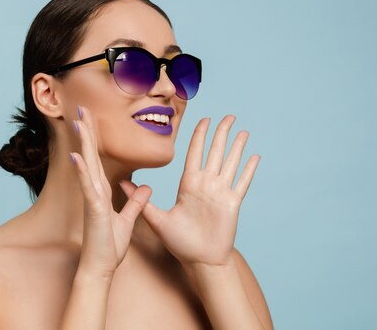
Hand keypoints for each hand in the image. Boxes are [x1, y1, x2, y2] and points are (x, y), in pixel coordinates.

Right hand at [70, 105, 152, 278]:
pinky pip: (88, 187)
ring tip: (78, 122)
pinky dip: (82, 171)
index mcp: (102, 191)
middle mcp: (94, 191)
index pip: (98, 159)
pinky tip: (77, 156)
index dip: (95, 138)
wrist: (101, 268)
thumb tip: (146, 187)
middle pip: (90, 155)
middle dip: (87, 131)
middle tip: (82, 108)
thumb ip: (136, 202)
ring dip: (82, 143)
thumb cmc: (110, 247)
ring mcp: (92, 199)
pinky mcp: (94, 209)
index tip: (92, 119)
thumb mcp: (128, 219)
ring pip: (86, 165)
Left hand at [120, 115, 259, 267]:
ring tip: (243, 131)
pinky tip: (255, 156)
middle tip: (228, 116)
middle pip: (215, 152)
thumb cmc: (179, 242)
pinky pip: (242, 182)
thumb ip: (142, 201)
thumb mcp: (157, 220)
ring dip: (237, 146)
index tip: (204, 119)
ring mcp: (221, 193)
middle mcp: (206, 184)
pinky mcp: (233, 203)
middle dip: (221, 133)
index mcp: (188, 184)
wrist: (199, 261)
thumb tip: (121, 184)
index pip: (195, 153)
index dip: (200, 136)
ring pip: (230, 163)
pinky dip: (249, 169)